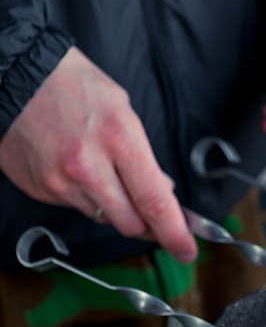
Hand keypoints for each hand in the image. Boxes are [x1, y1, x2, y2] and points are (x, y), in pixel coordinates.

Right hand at [0, 48, 196, 261]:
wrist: (16, 75)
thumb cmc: (75, 87)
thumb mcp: (124, 113)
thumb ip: (145, 158)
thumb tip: (163, 191)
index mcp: (119, 141)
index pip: (155, 203)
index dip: (175, 234)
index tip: (187, 251)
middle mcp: (88, 168)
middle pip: (131, 223)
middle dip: (148, 225)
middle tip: (154, 216)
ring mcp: (60, 182)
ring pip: (104, 218)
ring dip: (115, 208)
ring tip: (107, 175)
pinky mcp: (41, 189)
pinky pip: (77, 207)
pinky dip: (87, 197)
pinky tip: (79, 170)